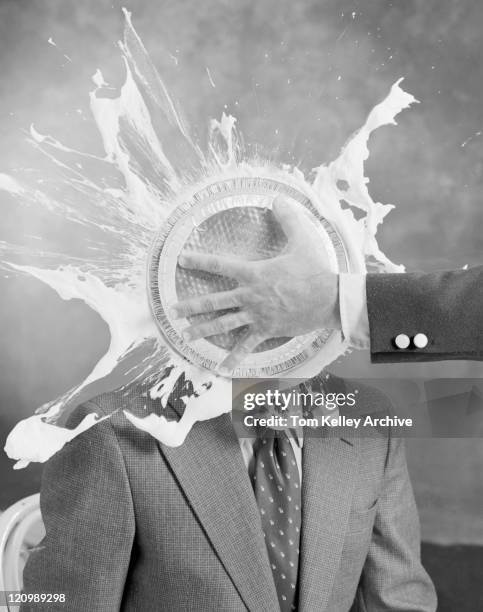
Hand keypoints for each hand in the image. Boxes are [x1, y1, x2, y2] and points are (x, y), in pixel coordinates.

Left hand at [171, 196, 340, 372]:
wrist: (329, 298)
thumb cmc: (315, 268)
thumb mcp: (303, 238)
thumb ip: (288, 217)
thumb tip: (278, 197)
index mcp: (253, 272)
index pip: (219, 264)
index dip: (198, 261)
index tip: (181, 260)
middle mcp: (249, 294)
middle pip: (214, 300)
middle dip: (191, 305)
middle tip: (173, 310)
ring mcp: (256, 314)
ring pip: (223, 323)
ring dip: (202, 329)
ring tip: (185, 336)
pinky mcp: (266, 330)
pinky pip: (246, 345)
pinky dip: (234, 357)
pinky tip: (221, 367)